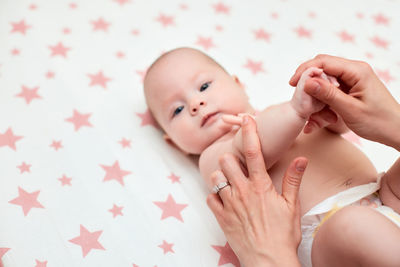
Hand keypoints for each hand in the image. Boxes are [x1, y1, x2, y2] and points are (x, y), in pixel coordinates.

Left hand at [207, 115, 306, 266]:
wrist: (268, 260)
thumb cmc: (282, 235)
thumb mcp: (292, 206)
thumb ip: (293, 180)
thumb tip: (302, 158)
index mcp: (261, 186)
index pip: (253, 152)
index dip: (249, 132)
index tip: (246, 119)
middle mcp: (242, 191)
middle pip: (226, 161)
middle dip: (230, 159)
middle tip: (237, 166)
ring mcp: (229, 204)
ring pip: (215, 177)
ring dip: (221, 177)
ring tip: (230, 183)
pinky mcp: (221, 217)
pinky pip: (210, 198)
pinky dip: (215, 196)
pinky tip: (224, 200)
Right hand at [290, 54, 399, 149]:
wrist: (396, 131)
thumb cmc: (378, 122)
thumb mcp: (350, 109)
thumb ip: (328, 94)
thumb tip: (307, 82)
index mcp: (357, 71)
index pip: (324, 61)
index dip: (305, 70)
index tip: (292, 84)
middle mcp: (354, 71)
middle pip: (323, 67)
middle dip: (308, 80)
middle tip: (297, 95)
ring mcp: (353, 79)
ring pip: (325, 79)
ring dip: (315, 92)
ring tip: (310, 109)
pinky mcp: (351, 88)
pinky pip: (331, 88)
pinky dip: (322, 98)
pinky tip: (318, 111)